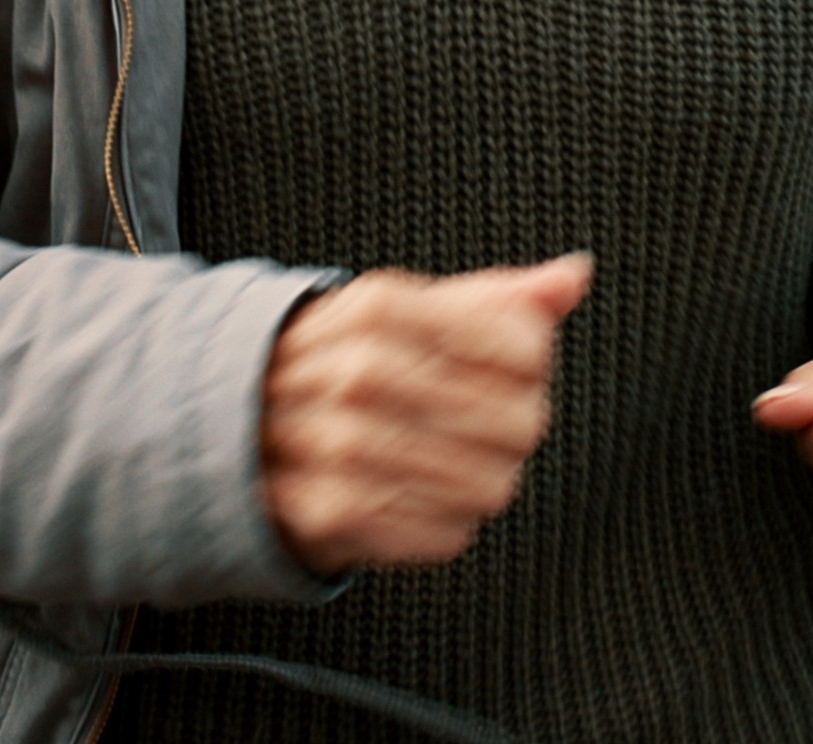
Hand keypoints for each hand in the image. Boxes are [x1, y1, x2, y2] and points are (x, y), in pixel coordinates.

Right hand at [260, 253, 591, 575]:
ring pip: (488, 485)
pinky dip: (449, 525)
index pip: (523, 350)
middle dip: (516, 430)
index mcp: (376, 306)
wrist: (236, 420)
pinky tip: (423, 498)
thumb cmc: (346, 360)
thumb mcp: (409, 311)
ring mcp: (338, 445)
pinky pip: (447, 536)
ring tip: (455, 464)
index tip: (509, 371)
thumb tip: (576, 275)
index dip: (533, 368)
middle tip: (486, 427)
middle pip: (517, 422)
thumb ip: (496, 298)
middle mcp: (355, 372)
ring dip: (486, 481)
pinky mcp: (330, 513)